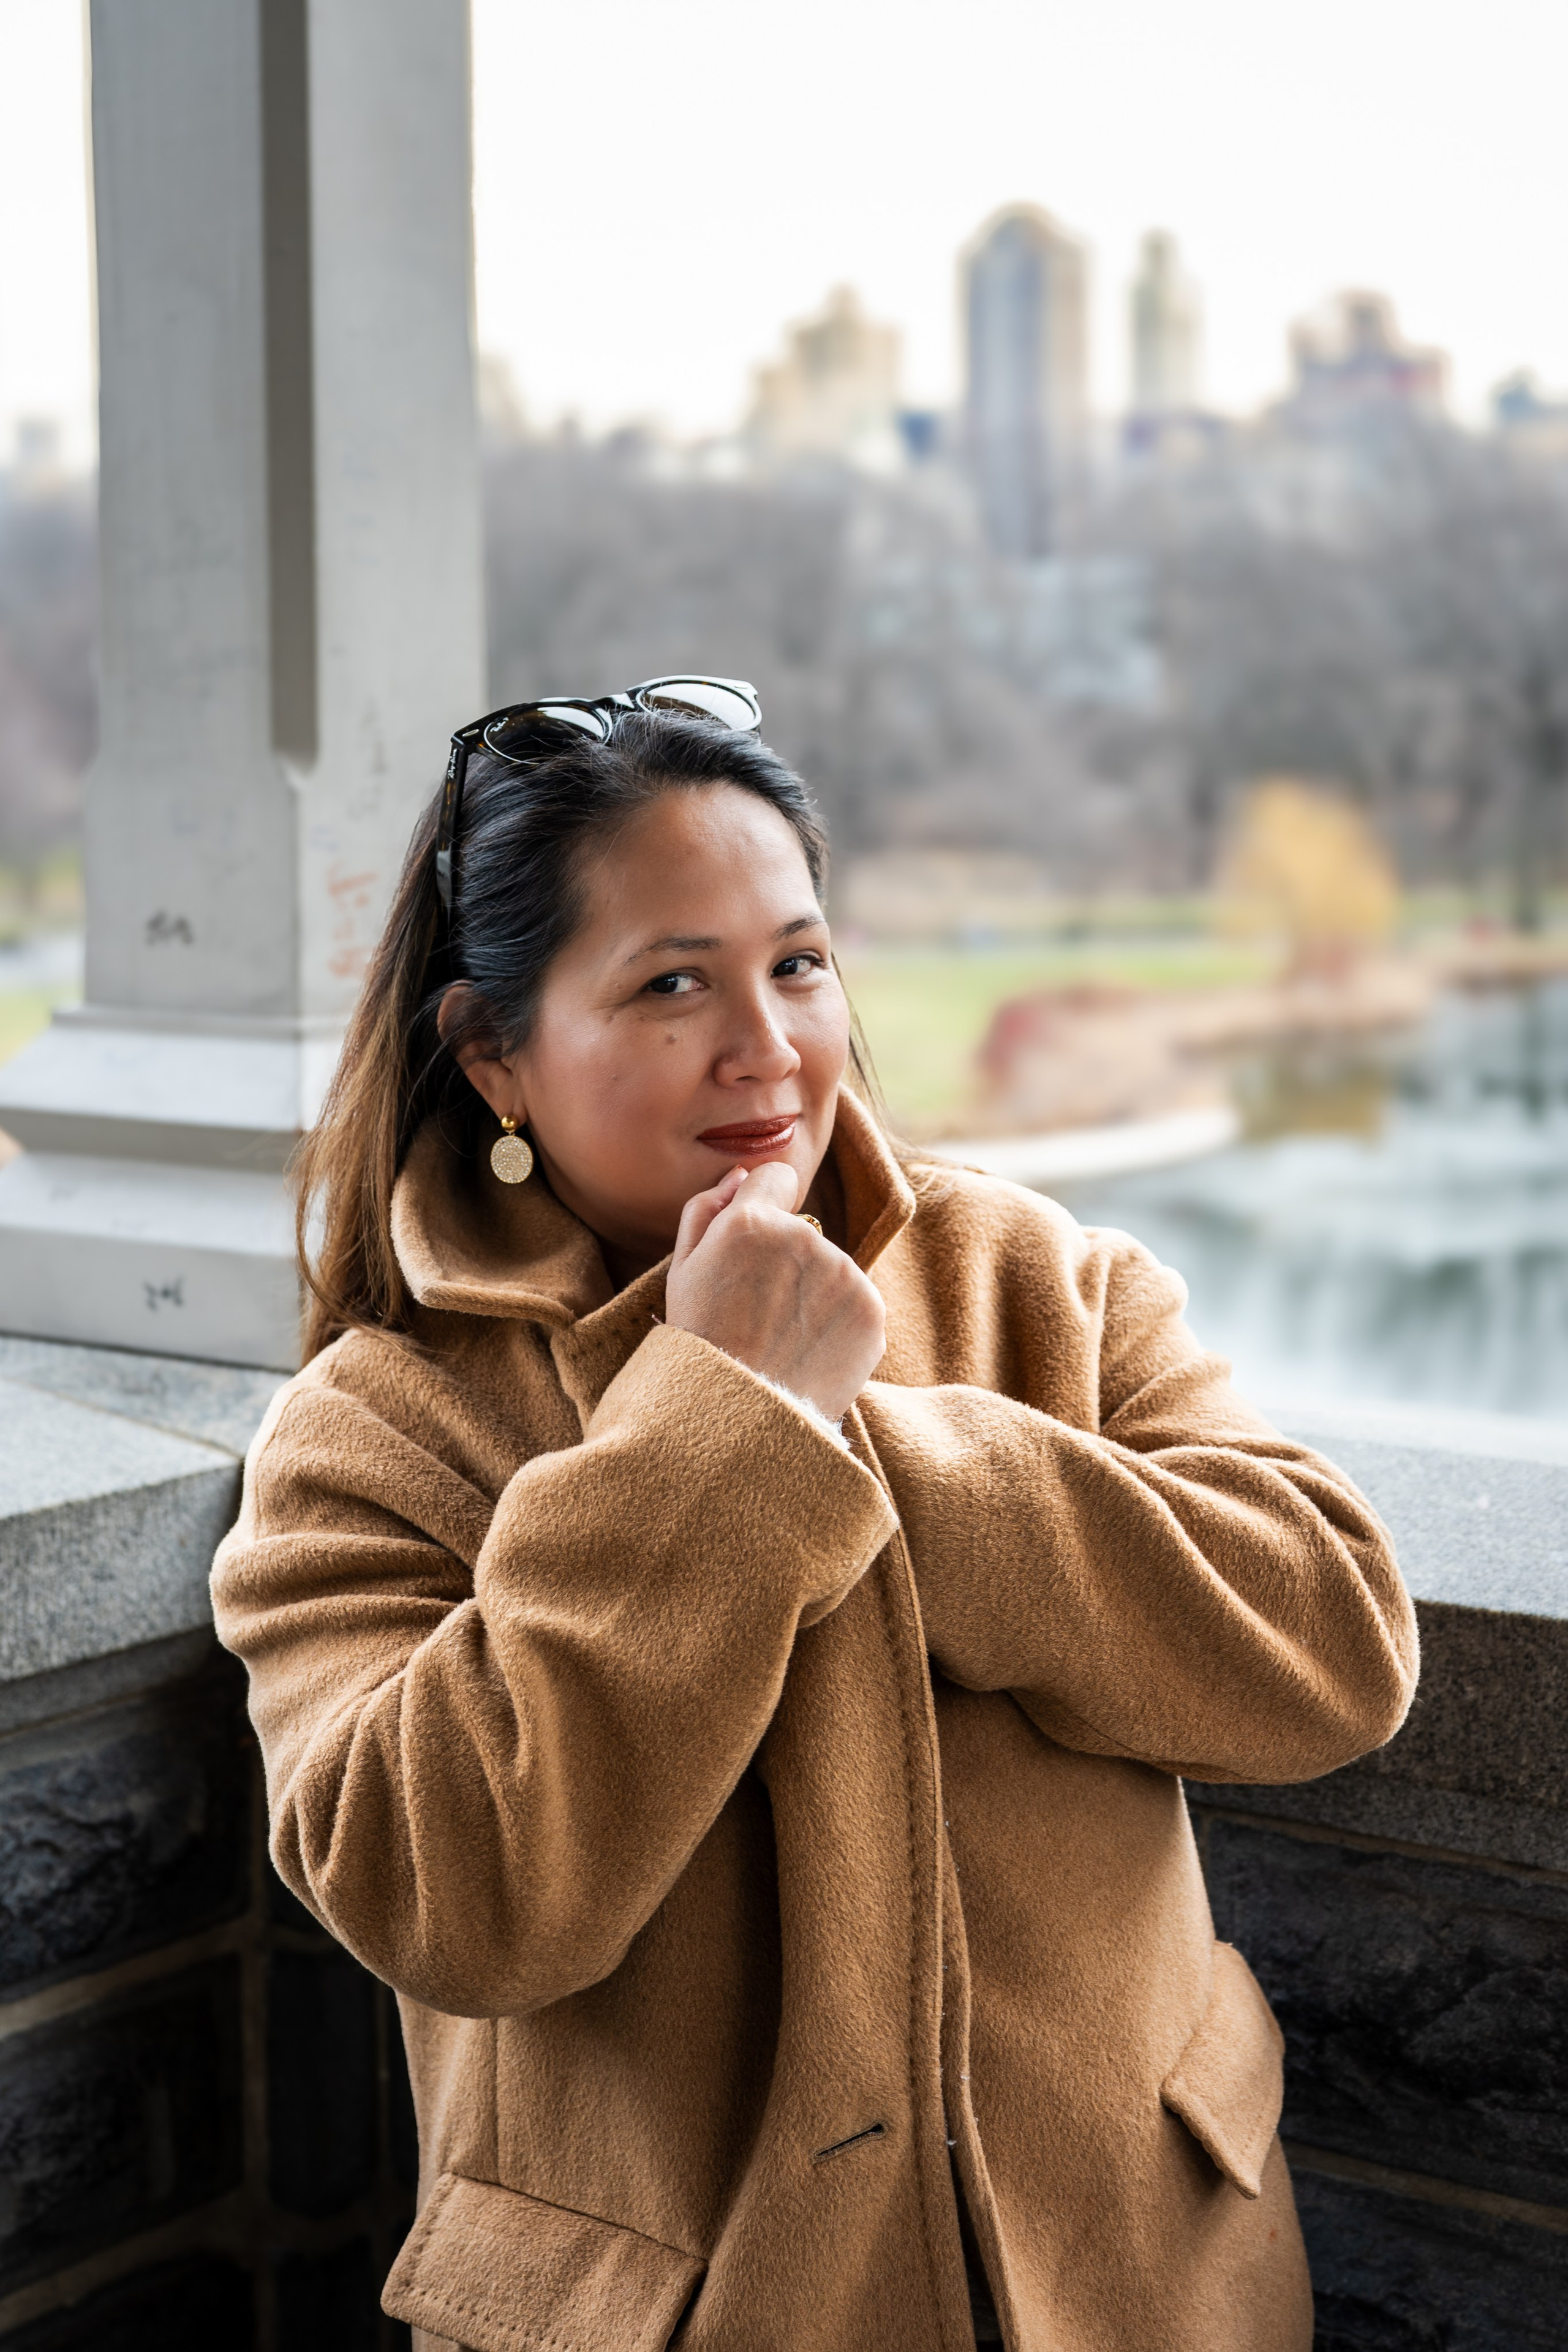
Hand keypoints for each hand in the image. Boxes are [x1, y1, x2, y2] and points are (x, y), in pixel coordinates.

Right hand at [664, 1161, 886, 1422]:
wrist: (739, 1417)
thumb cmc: (701, 1342)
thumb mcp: (682, 1270)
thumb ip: (706, 1209)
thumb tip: (741, 1174)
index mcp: (751, 1221)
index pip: (775, 1176)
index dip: (761, 1207)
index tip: (752, 1244)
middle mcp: (804, 1237)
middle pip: (801, 1228)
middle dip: (784, 1257)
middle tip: (757, 1308)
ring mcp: (843, 1273)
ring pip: (829, 1266)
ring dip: (812, 1290)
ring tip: (781, 1335)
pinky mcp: (871, 1309)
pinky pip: (854, 1300)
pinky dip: (836, 1322)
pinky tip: (808, 1350)